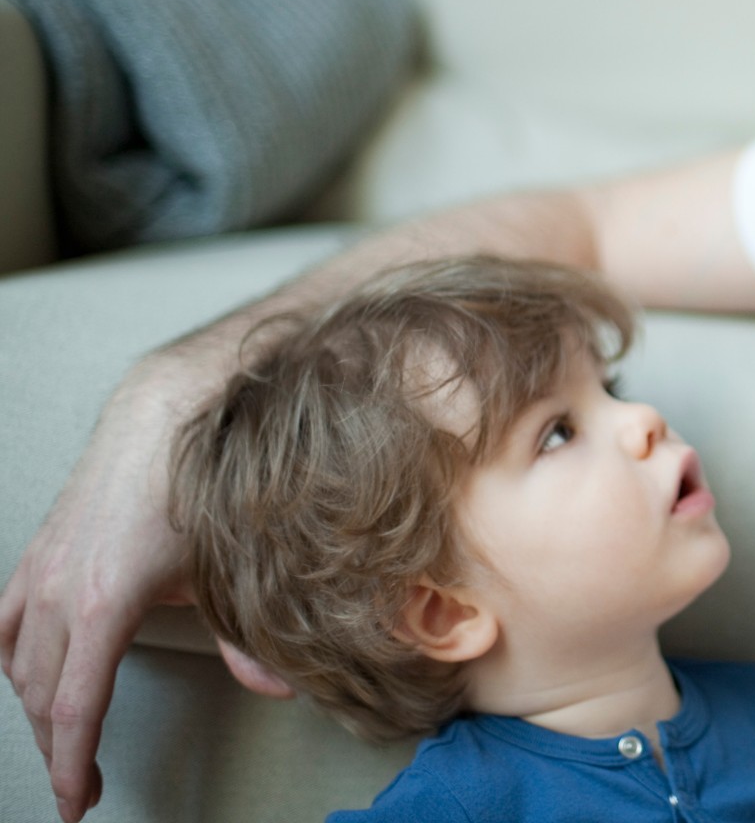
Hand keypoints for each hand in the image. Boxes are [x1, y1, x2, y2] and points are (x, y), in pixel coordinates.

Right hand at [0, 358, 291, 821]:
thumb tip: (282, 686)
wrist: (165, 414)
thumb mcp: (230, 571)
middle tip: (79, 785)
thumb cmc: (199, 486)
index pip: (74, 710)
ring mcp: (40, 570)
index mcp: (101, 607)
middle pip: (42, 696)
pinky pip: (5, 622)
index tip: (77, 802)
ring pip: (20, 664)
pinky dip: (13, 658)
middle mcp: (58, 592)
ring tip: (63, 740)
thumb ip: (250, 638)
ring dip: (37, 708)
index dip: (73, 765)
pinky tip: (24, 675)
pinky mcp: (38, 552)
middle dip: (59, 748)